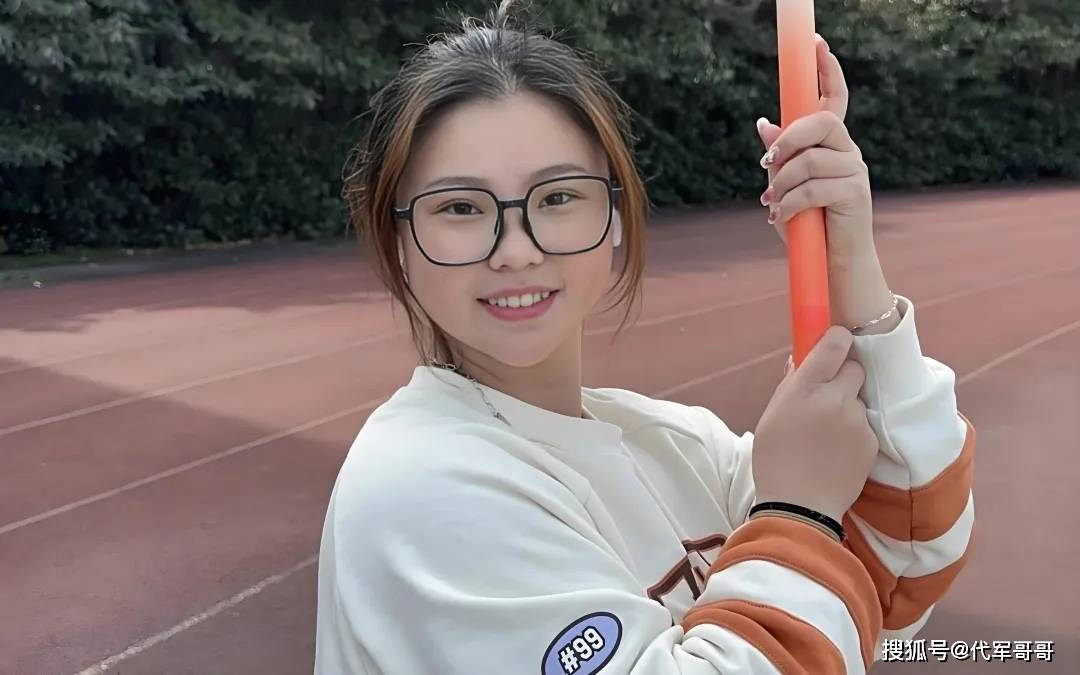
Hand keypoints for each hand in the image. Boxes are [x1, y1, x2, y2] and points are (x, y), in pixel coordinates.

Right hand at [751, 326, 878, 522]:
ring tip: (827, 435)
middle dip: (845, 375)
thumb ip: (791, 384)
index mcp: (804, 388)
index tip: (837, 341)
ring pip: (859, 400)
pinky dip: (854, 433)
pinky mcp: (870, 441)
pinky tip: (836, 452)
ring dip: (847, 408)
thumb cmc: (775, 458)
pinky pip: (864, 426)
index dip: (839, 340)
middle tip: (830, 393)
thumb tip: (802, 360)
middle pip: (855, 368)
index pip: (835, 344)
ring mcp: (855, 421)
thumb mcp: (772, 415)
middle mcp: (834, 398)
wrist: (798, 505)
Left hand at [755, 34, 874, 273]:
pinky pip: (813, 189)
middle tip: (766, 163)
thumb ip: (779, 156)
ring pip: (810, 160)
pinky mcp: (855, 194)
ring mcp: (854, 171)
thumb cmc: (807, 224)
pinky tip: (780, 217)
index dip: (827, 71)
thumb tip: (764, 121)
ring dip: (781, 183)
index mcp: (831, 145)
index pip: (834, 99)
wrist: (829, 264)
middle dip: (787, 140)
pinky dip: (789, 204)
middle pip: (820, 123)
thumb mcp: (785, 187)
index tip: (817, 44)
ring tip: (772, 204)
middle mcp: (848, 151)